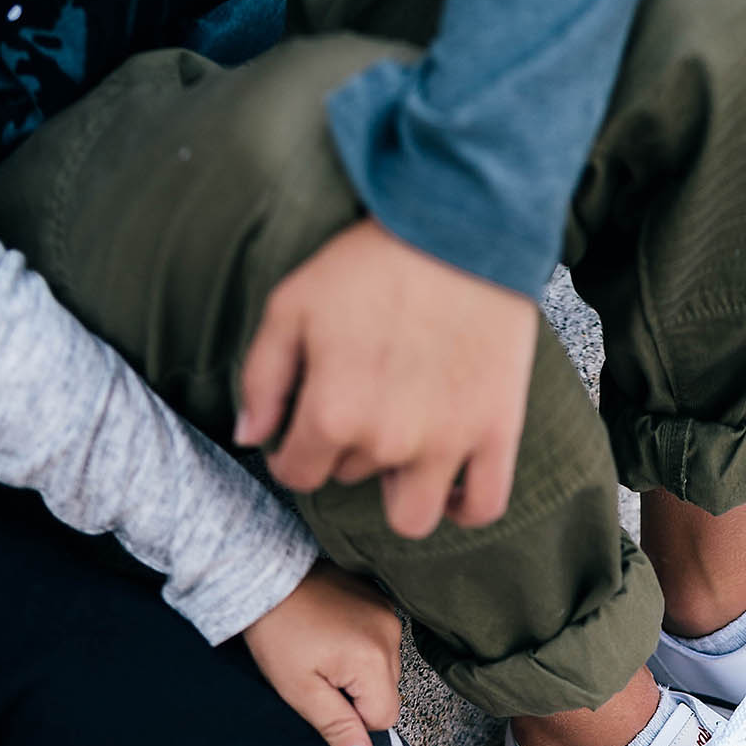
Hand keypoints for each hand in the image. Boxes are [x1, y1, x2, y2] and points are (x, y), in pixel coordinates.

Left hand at [237, 218, 537, 539]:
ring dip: (399, 491)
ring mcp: (447, 444)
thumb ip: (261, 378)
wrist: (461, 229)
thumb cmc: (369, 263)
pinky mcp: (496, 435)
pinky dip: (465, 506)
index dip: (293, 451)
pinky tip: (450, 483)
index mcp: (332, 413)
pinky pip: (482, 506)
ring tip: (403, 450)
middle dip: (349, 448)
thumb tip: (249, 436)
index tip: (304, 427)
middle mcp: (387, 441)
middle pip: (352, 478)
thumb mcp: (292, 305)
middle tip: (364, 397)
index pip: (297, 474)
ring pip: (412, 517)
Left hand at [244, 563, 402, 745]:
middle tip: (318, 671)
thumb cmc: (277, 633)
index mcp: (374, 661)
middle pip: (387, 692)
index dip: (352, 717)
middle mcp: (391, 635)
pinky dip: (361, 644)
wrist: (265, 575)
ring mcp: (389, 613)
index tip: (322, 695)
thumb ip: (337, 728)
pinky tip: (332, 632)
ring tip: (323, 649)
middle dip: (356, 692)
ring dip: (359, 668)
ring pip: (385, 667)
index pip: (384, 718)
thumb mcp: (300, 690)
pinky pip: (381, 640)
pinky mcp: (382, 600)